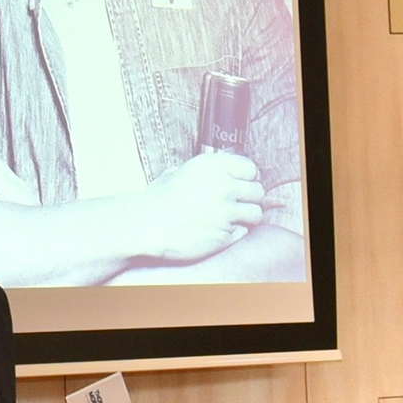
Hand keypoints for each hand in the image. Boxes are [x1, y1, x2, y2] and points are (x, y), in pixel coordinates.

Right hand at [134, 153, 264, 262]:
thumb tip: (216, 170)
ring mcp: (226, 212)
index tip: (240, 184)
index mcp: (215, 167)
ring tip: (231, 219)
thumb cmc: (158, 199)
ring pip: (256, 213)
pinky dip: (235, 233)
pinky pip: (243, 232)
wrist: (145, 225)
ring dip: (247, 217)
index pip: (251, 169)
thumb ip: (203, 170)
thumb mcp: (180, 172)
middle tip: (237, 204)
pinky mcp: (224, 235)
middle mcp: (224, 187)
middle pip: (258, 191)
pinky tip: (219, 231)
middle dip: (249, 198)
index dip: (247, 178)